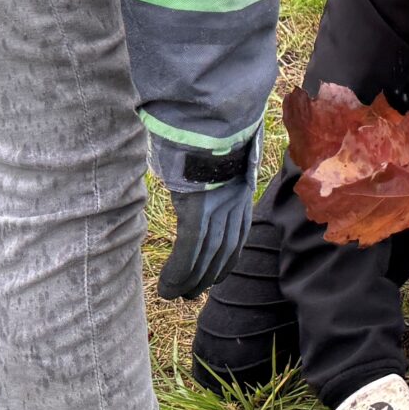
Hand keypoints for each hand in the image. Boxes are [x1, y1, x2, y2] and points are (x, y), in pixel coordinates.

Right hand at [152, 133, 257, 298]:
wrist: (210, 114)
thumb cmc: (206, 127)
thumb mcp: (215, 152)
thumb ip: (211, 169)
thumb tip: (196, 170)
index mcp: (241, 192)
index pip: (236, 237)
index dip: (225, 262)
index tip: (214, 279)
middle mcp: (234, 204)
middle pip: (222, 252)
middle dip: (206, 277)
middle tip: (191, 295)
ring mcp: (217, 208)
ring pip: (205, 256)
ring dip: (188, 280)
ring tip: (173, 295)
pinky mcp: (198, 209)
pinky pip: (189, 249)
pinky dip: (178, 271)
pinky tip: (167, 287)